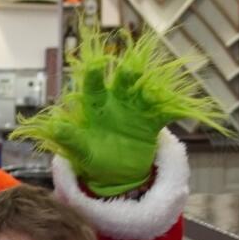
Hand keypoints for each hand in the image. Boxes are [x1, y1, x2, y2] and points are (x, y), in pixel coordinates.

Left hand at [17, 29, 224, 195]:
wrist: (116, 173)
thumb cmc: (94, 156)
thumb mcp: (80, 152)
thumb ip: (69, 139)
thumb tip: (53, 126)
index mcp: (95, 106)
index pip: (93, 87)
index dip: (94, 75)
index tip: (96, 66)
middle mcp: (117, 101)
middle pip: (122, 84)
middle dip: (127, 76)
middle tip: (130, 70)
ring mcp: (136, 109)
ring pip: (145, 93)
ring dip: (152, 89)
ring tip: (157, 88)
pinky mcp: (153, 121)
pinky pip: (165, 113)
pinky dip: (176, 110)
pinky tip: (185, 108)